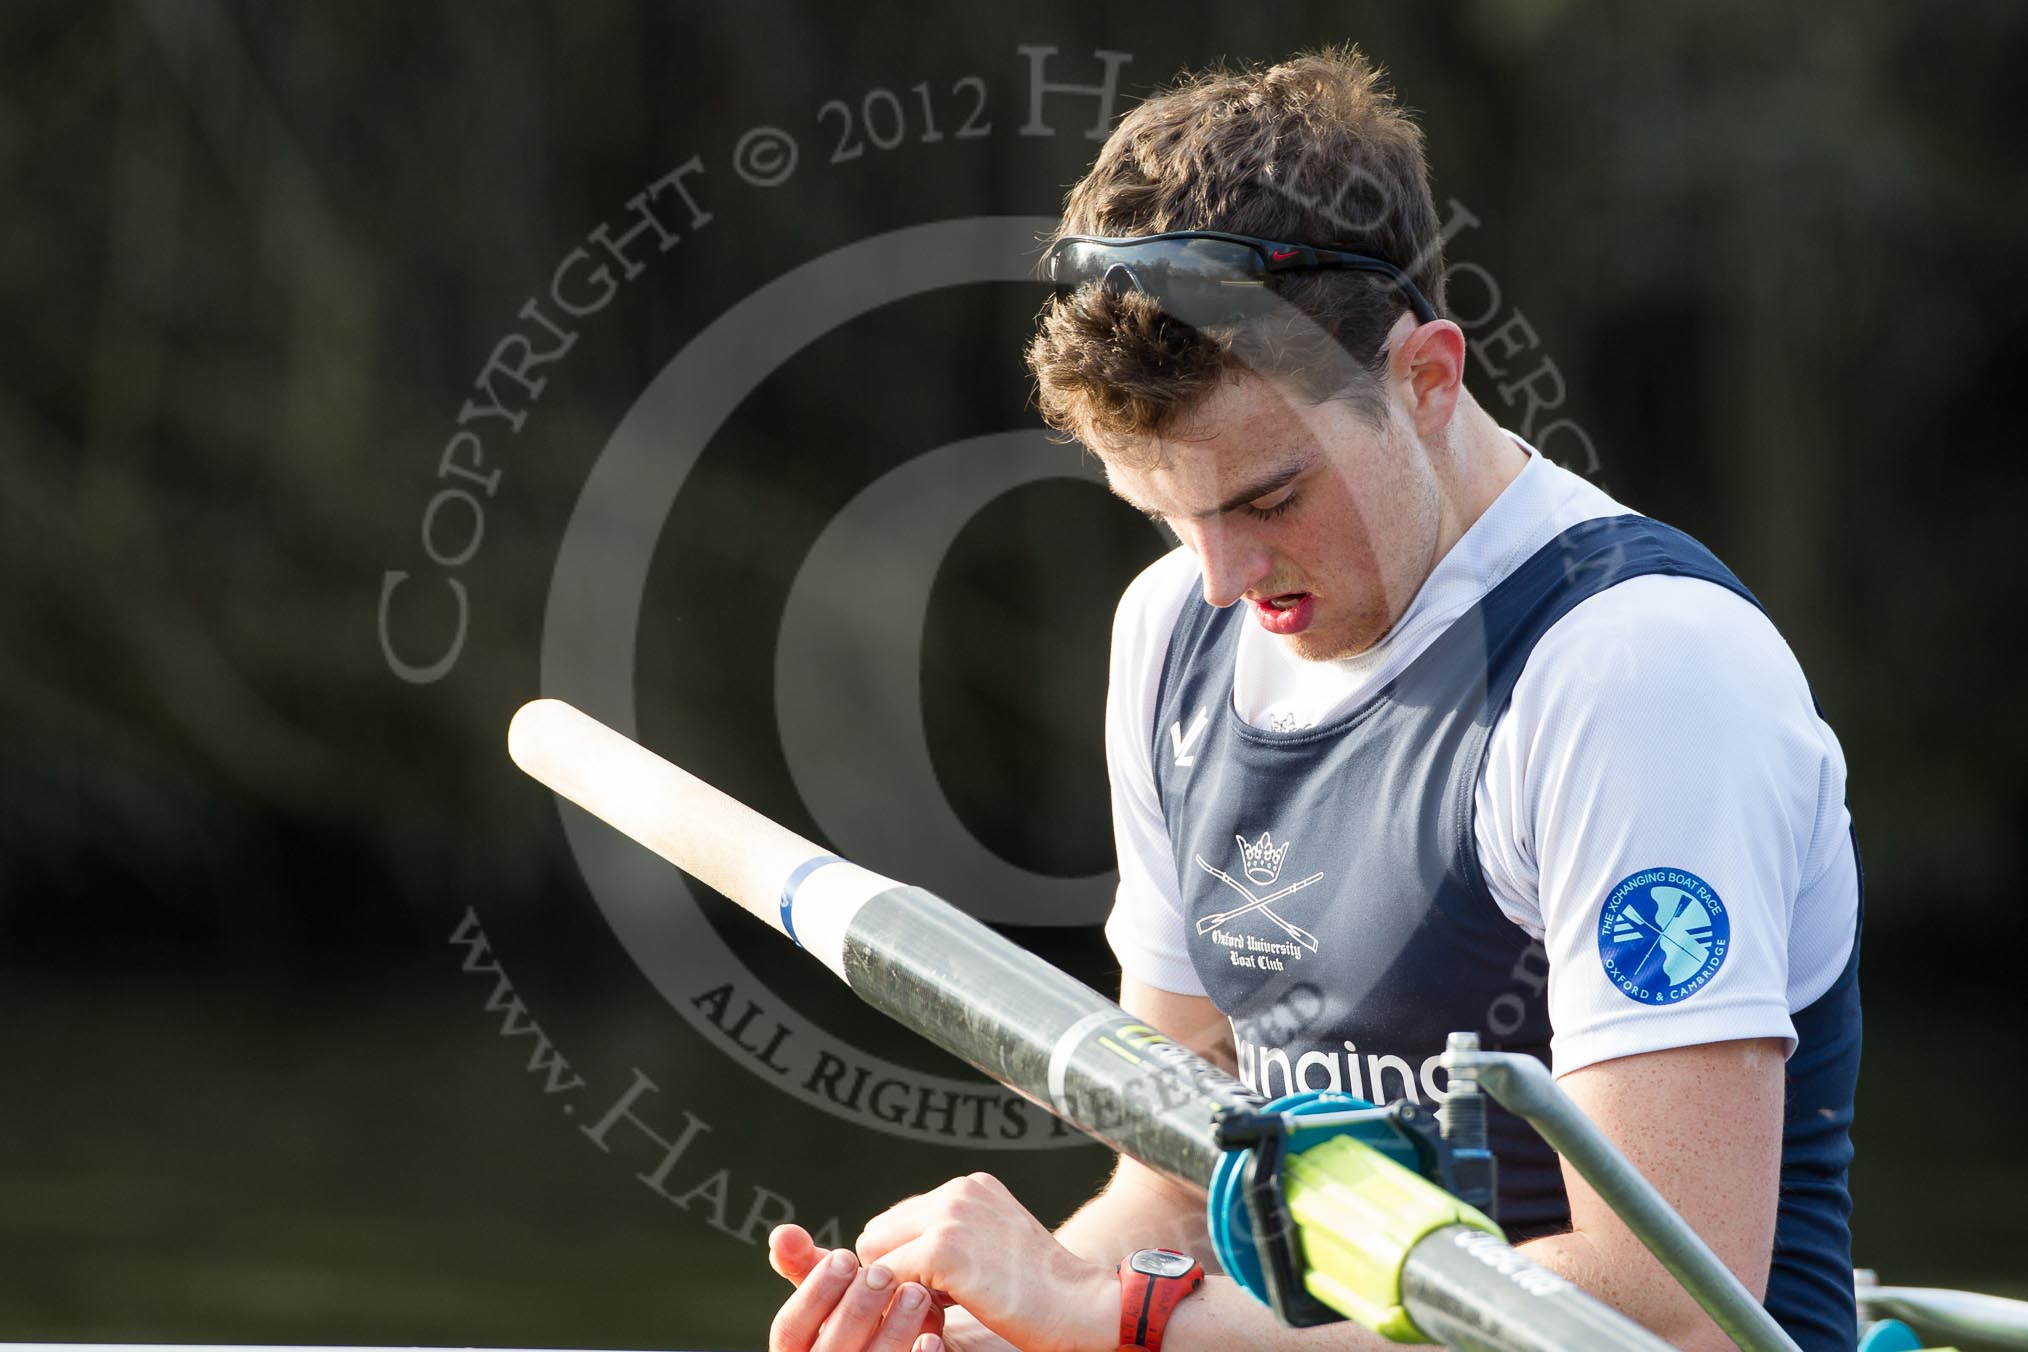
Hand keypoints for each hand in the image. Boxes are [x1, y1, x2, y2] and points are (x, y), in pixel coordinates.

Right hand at [767, 1223, 944, 1351]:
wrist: (913, 1346)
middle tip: (883, 1272)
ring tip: (917, 1292)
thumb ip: (809, 1267)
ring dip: (892, 1329)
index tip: (844, 1257)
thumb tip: (782, 1232)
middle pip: (829, 1351)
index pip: (789, 1330)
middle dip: (856, 1308)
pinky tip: (932, 1336)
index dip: (814, 1293)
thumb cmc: (864, 1316)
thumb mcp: (838, 1293)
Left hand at [853, 1173, 1116, 1351]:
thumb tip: (895, 1262)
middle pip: (877, 1232)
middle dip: (892, 1271)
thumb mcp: (996, 1245)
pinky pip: (886, 1279)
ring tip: (937, 1310)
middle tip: (927, 1305)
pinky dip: (901, 1305)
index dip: (904, 1260)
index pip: (899, 1219)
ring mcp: (950, 1215)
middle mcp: (958, 1190)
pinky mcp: (942, 1249)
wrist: (1084, 1306)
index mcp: (971, 1187)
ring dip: (895, 1288)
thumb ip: (954, 1238)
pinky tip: (940, 1316)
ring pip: (874, 1255)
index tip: (929, 1292)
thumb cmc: (1043, 1292)